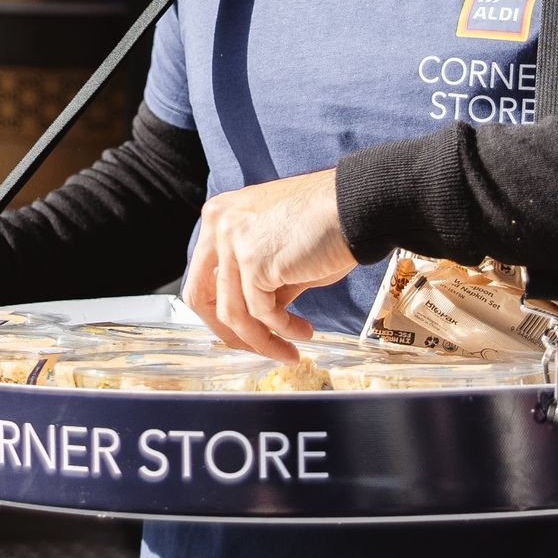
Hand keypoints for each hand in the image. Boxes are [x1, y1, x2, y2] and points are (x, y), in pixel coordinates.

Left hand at [184, 168, 358, 361]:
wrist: (356, 206)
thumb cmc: (327, 224)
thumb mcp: (278, 252)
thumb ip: (258, 280)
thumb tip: (255, 319)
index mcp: (219, 216)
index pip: (202, 277)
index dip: (220, 314)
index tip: (246, 333)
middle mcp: (217, 223)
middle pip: (201, 297)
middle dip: (229, 334)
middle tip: (259, 349)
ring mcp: (231, 240)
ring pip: (233, 313)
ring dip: (262, 341)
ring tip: (289, 351)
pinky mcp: (253, 260)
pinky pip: (262, 313)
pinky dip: (283, 330)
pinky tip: (304, 333)